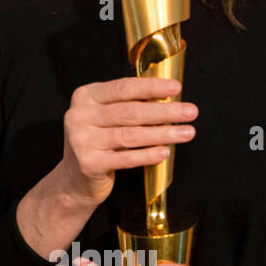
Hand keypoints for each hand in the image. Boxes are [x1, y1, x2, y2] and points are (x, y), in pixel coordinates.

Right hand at [55, 76, 197, 209]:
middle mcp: (79, 116)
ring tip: (186, 133)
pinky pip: (126, 158)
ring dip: (162, 134)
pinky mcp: (88, 163)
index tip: (176, 87)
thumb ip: (128, 105)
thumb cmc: (98, 141)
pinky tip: (165, 152)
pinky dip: (148, 155)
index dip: (151, 87)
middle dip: (164, 112)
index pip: (122, 88)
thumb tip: (168, 98)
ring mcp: (81, 140)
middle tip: (190, 111)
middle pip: (129, 112)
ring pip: (130, 135)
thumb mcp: (105, 117)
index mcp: (85, 96)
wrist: (74, 179)